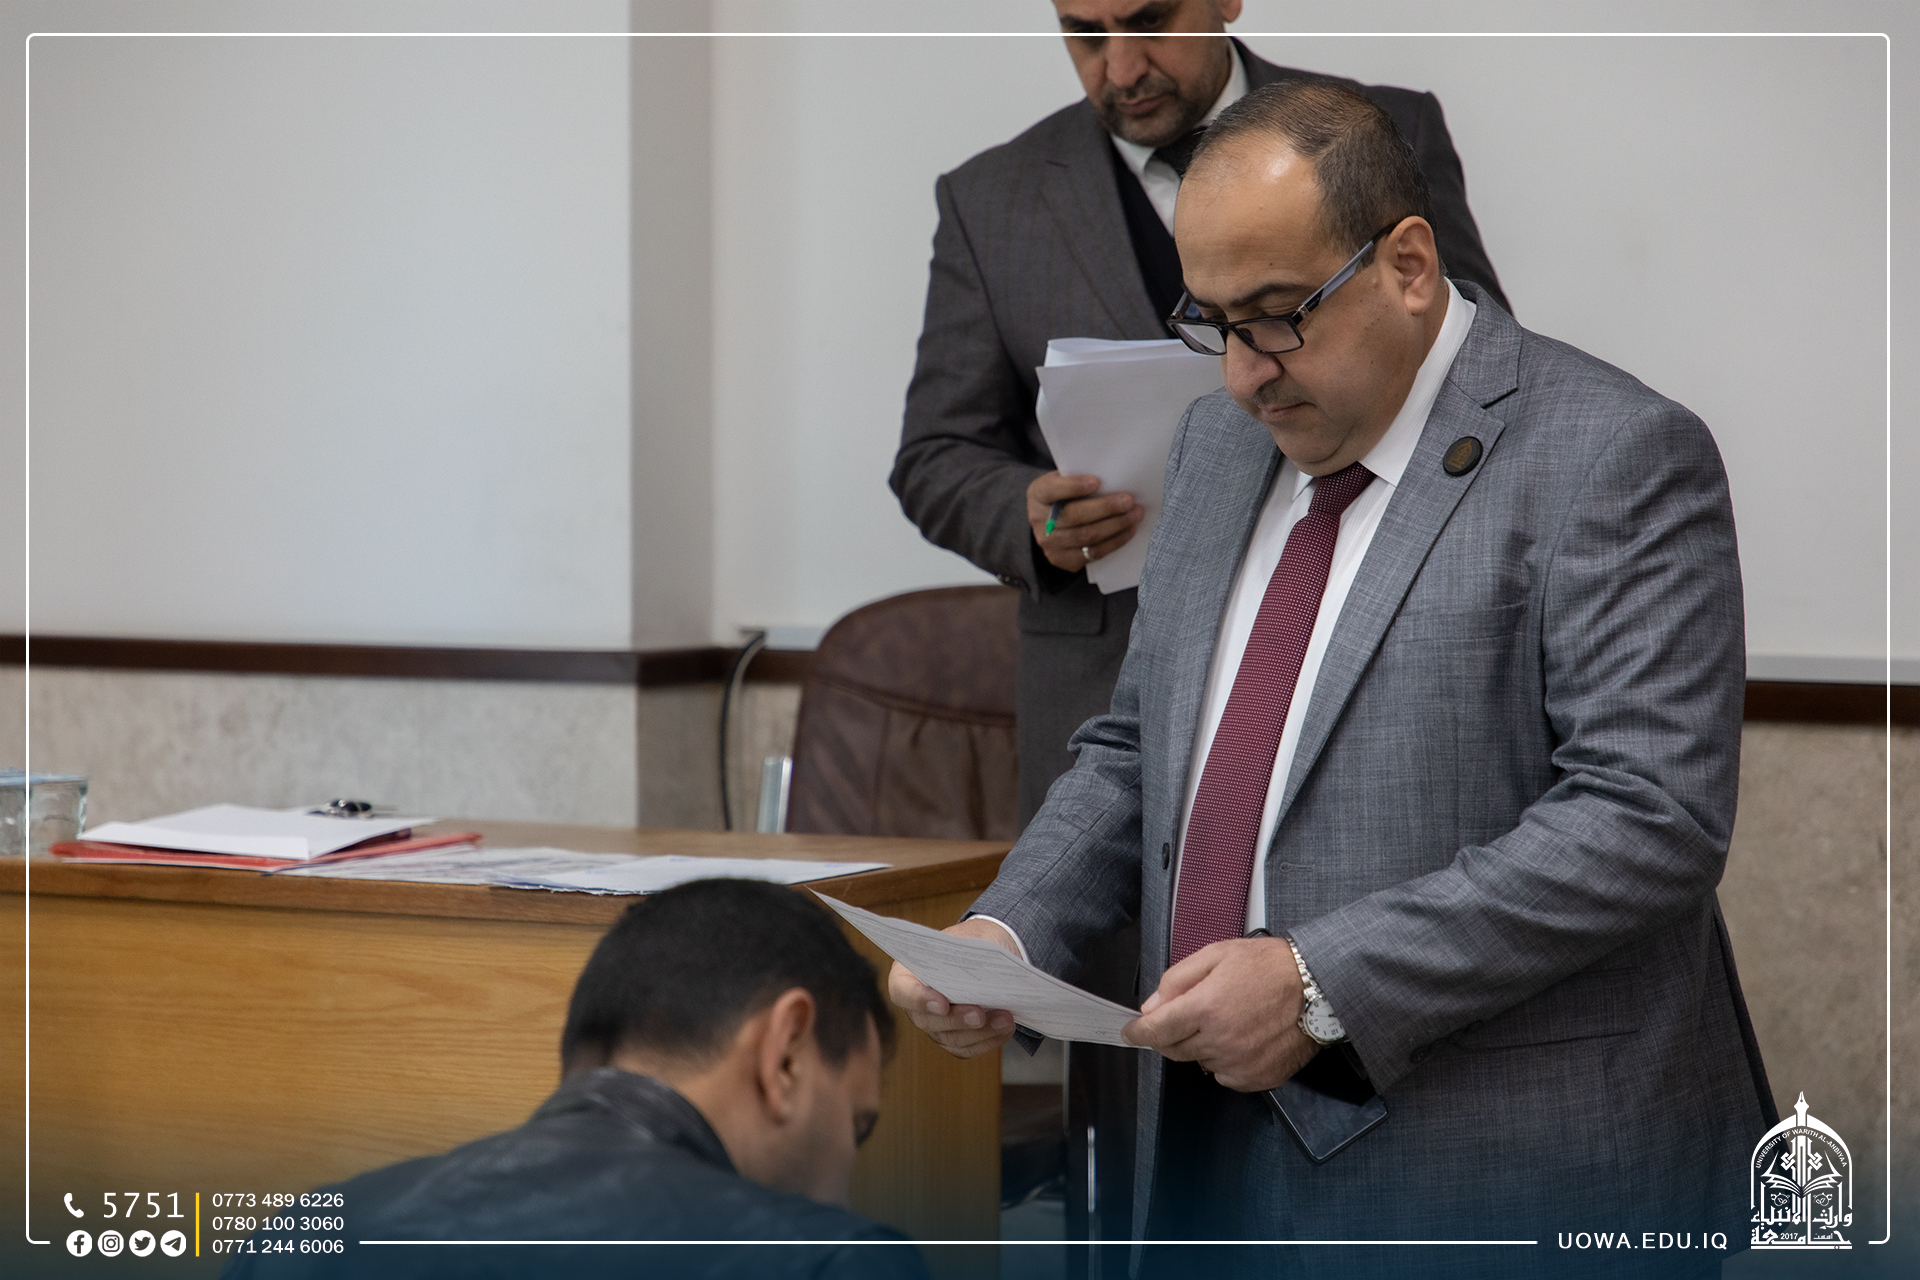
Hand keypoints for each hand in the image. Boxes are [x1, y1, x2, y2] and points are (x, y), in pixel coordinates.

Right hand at [887, 918, 1020, 1058]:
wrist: (984, 958)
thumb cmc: (970, 945)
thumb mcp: (968, 938)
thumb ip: (969, 952)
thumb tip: (984, 970)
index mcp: (908, 974)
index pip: (903, 991)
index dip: (919, 999)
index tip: (942, 1003)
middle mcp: (917, 1006)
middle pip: (928, 1021)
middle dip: (957, 1019)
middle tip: (979, 1015)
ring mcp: (935, 1026)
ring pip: (952, 1039)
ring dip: (981, 1032)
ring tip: (1005, 1019)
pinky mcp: (955, 1040)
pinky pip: (969, 1047)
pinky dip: (990, 1040)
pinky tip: (1006, 1028)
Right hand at [1027, 471, 1144, 571]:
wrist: (1053, 523)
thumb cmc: (1066, 494)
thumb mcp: (1065, 480)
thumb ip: (1080, 477)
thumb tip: (1114, 477)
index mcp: (1038, 494)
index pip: (1053, 490)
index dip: (1074, 487)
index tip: (1097, 481)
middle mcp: (1038, 520)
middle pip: (1074, 516)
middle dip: (1105, 508)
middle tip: (1129, 501)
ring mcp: (1049, 543)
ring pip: (1087, 537)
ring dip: (1116, 526)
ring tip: (1135, 515)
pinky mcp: (1062, 560)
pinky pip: (1093, 553)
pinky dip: (1114, 542)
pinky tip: (1129, 531)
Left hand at [1122, 937, 1319, 1090]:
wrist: (1317, 987)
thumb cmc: (1269, 966)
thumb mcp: (1217, 954)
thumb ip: (1177, 980)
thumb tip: (1151, 1006)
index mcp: (1205, 1008)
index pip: (1156, 1030)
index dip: (1138, 1032)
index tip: (1130, 1032)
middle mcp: (1220, 1040)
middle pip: (1174, 1050)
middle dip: (1170, 1035)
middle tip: (1187, 1016)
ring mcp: (1239, 1063)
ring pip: (1200, 1062)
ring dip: (1202, 1045)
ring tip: (1227, 1019)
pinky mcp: (1258, 1077)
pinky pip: (1225, 1076)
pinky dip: (1224, 1061)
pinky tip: (1241, 1038)